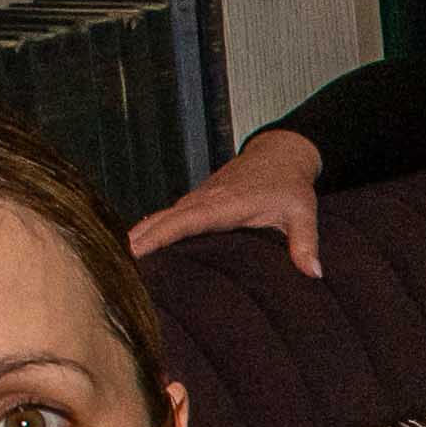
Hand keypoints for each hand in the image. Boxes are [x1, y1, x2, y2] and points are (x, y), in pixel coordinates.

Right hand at [129, 130, 326, 274]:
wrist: (281, 153)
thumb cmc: (290, 185)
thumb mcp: (303, 213)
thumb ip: (305, 243)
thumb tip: (314, 273)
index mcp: (225, 203)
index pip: (184, 221)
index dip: (159, 236)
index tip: (134, 251)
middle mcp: (204, 199)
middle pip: (163, 220)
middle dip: (137, 241)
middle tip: (111, 267)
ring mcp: (198, 198)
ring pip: (161, 217)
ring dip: (139, 236)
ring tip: (115, 263)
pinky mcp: (198, 200)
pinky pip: (169, 216)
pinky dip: (151, 229)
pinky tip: (135, 247)